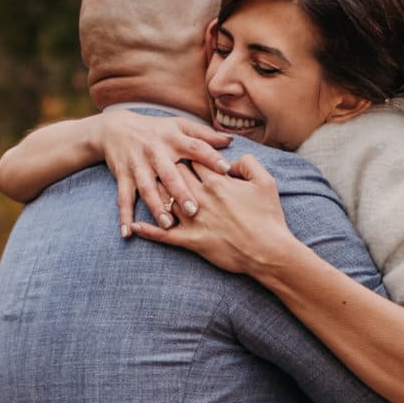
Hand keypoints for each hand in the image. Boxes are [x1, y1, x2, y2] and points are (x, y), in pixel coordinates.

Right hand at [98, 111, 231, 236]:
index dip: (211, 158)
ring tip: (167, 224)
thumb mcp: (178, 125)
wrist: (115, 128)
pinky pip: (123, 198)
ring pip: (147, 188)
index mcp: (173, 139)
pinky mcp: (123, 177)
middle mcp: (155, 152)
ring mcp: (138, 166)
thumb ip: (203, 134)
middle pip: (169, 173)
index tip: (226, 170)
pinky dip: (124, 216)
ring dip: (156, 207)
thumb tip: (229, 140)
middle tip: (194, 210)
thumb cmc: (155, 129)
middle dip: (180, 192)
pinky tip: (127, 232)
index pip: (195, 148)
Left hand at [127, 154, 300, 276]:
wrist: (268, 251)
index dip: (186, 153)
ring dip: (154, 193)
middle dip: (166, 167)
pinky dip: (148, 230)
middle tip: (158, 163)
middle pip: (174, 175)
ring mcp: (193, 220)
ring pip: (165, 200)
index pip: (193, 159)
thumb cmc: (268, 217)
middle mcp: (201, 197)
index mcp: (217, 181)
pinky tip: (135, 226)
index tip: (180, 151)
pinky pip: (164, 235)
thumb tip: (232, 160)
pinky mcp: (191, 240)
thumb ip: (248, 163)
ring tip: (143, 186)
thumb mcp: (265, 182)